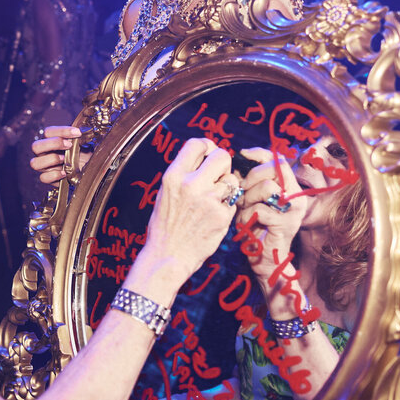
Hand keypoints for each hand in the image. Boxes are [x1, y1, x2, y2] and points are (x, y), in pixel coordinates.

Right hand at [29, 125, 86, 184]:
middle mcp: (43, 153)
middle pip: (36, 146)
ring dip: (52, 159)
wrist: (84, 168)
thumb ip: (79, 137)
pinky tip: (65, 172)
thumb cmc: (80, 153)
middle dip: (54, 144)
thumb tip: (84, 132)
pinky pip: (43, 178)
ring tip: (64, 159)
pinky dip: (55, 175)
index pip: (48, 132)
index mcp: (49, 140)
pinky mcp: (47, 178)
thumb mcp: (81, 143)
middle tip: (69, 145)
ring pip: (35, 163)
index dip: (62, 131)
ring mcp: (43, 166)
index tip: (77, 133)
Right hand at [143, 138, 237, 278]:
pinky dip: (228, 206)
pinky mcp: (222, 216)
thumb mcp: (166, 192)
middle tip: (218, 175)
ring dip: (227, 187)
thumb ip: (184, 173)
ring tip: (214, 199)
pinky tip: (215, 215)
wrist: (167, 256)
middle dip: (223, 164)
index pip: (197, 143)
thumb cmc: (165, 225)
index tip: (209, 154)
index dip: (207, 146)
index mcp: (173, 176)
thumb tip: (204, 156)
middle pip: (222, 156)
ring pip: (232, 179)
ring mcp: (209, 200)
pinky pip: (234, 200)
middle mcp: (191, 184)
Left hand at [235, 147, 309, 284]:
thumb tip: (238, 162)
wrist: (266, 260)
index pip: (279, 159)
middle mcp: (297, 195)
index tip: (242, 154)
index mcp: (290, 186)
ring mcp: (294, 210)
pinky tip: (246, 224)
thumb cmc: (256, 228)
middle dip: (251, 177)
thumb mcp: (253, 199)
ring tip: (245, 209)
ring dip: (249, 198)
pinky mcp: (285, 224)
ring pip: (267, 187)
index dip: (259, 153)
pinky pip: (259, 209)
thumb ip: (250, 182)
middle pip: (274, 168)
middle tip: (242, 192)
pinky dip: (247, 216)